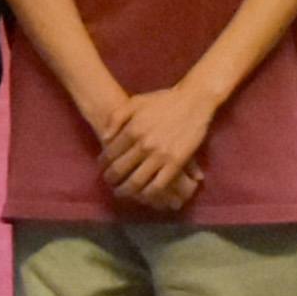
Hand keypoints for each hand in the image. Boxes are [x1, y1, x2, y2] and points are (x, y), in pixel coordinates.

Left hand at [97, 79, 218, 215]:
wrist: (193, 100)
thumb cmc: (163, 100)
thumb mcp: (135, 101)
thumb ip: (116, 118)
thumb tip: (105, 138)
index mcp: (132, 130)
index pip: (110, 154)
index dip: (103, 164)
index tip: (102, 169)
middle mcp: (144, 145)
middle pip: (120, 171)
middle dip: (111, 180)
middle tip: (110, 183)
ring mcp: (160, 156)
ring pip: (136, 182)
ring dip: (126, 191)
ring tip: (122, 193)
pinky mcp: (176, 164)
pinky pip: (158, 186)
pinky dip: (147, 195)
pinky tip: (143, 195)